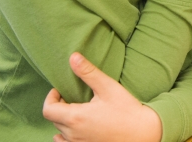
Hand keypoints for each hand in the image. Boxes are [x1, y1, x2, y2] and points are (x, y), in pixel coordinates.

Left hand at [42, 53, 160, 141]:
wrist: (143, 132)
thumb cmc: (126, 110)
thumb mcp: (108, 87)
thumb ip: (88, 72)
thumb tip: (73, 57)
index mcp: (76, 118)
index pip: (48, 109)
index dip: (51, 97)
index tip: (61, 90)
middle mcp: (73, 134)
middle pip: (54, 119)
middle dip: (59, 106)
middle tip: (72, 97)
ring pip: (60, 131)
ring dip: (63, 120)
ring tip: (77, 111)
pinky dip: (66, 135)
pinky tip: (76, 129)